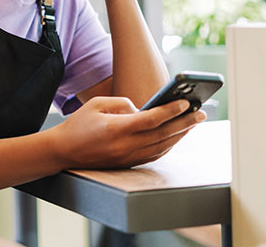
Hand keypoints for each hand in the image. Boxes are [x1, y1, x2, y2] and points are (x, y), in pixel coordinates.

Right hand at [48, 96, 204, 168]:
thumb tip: (142, 109)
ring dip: (180, 135)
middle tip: (201, 113)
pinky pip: (154, 154)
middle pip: (163, 134)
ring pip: (162, 146)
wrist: (63, 152)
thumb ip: (122, 103)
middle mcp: (125, 146)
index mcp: (117, 129)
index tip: (186, 102)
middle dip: (185, 123)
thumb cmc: (78, 125)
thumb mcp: (97, 104)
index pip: (152, 119)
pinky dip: (168, 145)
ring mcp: (127, 157)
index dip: (171, 110)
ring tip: (193, 123)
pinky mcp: (127, 163)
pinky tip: (176, 136)